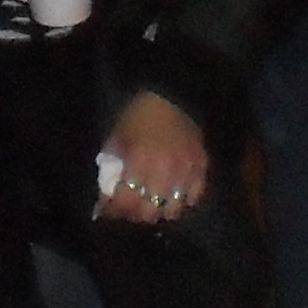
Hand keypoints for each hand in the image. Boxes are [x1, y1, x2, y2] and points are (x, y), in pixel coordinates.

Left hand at [97, 93, 208, 225]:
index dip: (114, 210)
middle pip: (149, 210)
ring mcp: (185, 169)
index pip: (126, 199)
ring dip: (159, 211)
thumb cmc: (138, 114)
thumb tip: (105, 193)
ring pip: (173, 208)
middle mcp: (163, 169)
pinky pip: (194, 196)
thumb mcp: (118, 137)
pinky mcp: (201, 165)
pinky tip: (173, 198)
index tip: (108, 211)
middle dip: (135, 214)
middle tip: (129, 210)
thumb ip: (113, 165)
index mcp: (140, 160)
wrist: (170, 93)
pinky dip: (183, 201)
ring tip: (151, 206)